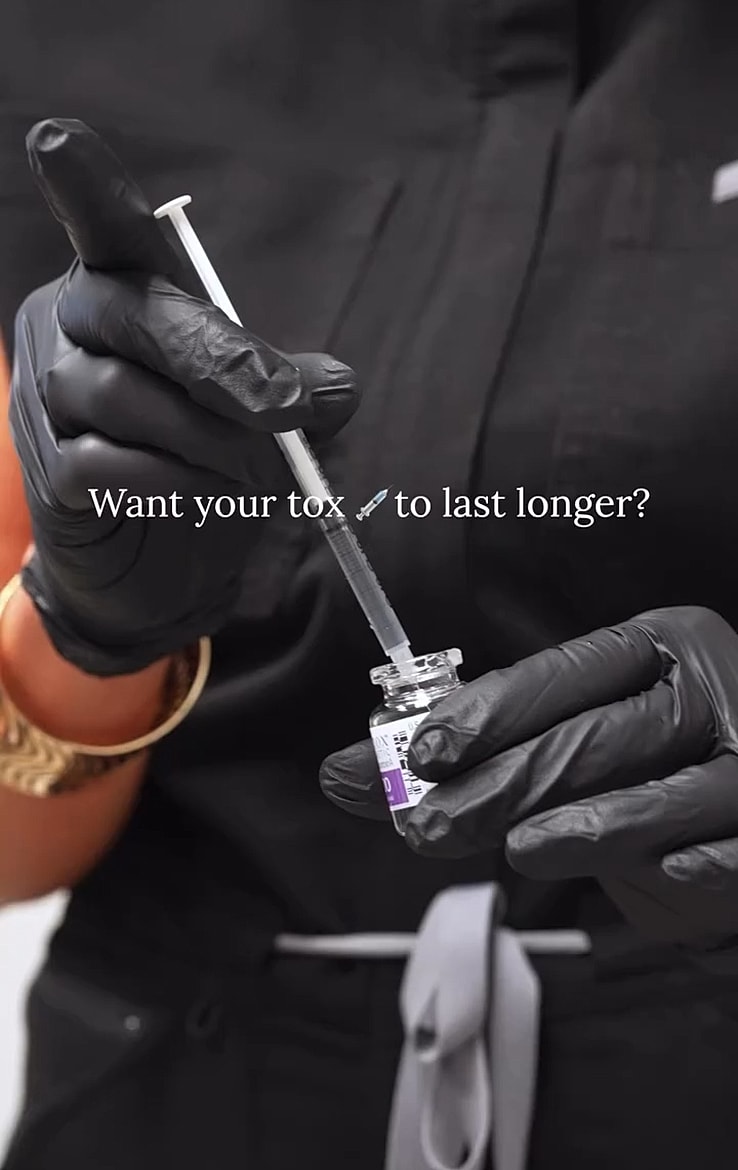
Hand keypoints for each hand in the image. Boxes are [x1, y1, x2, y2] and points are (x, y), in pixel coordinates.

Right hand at [11, 120, 357, 674]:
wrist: (159, 569)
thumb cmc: (207, 467)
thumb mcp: (260, 419)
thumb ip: (294, 392)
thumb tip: (340, 389)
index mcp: (123, 293)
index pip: (105, 232)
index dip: (87, 190)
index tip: (59, 141)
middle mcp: (69, 330)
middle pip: (133, 314)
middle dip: (221, 361)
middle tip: (293, 409)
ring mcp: (49, 402)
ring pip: (124, 395)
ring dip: (214, 438)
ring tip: (265, 474)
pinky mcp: (51, 474)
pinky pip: (110, 465)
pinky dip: (175, 484)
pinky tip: (209, 499)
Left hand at [321, 608, 737, 943]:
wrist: (737, 802)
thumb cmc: (635, 766)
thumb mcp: (562, 738)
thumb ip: (468, 753)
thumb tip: (346, 773)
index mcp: (653, 647)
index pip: (563, 672)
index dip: (491, 712)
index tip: (421, 752)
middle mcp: (706, 689)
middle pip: (595, 736)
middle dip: (502, 783)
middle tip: (429, 824)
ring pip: (660, 793)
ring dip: (584, 826)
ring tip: (518, 850)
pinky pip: (737, 847)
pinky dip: (702, 863)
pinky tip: (668, 873)